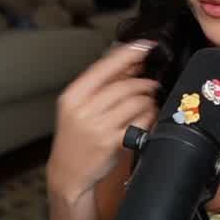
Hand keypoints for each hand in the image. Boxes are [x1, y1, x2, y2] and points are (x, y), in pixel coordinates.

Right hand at [47, 40, 159, 201]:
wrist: (68, 173)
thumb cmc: (76, 137)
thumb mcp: (79, 106)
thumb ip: (103, 84)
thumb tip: (132, 62)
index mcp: (74, 95)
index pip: (106, 66)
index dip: (130, 53)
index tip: (146, 45)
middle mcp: (84, 110)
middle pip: (126, 85)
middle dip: (144, 83)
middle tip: (151, 84)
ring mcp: (99, 127)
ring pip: (137, 102)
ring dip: (148, 101)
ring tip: (147, 104)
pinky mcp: (113, 143)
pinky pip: (142, 121)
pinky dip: (149, 116)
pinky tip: (146, 118)